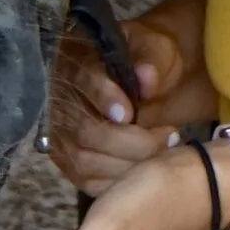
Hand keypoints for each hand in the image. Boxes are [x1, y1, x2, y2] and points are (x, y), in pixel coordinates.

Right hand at [46, 0, 217, 195]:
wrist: (157, 82)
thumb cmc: (155, 60)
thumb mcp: (160, 47)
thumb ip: (152, 58)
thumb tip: (145, 77)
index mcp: (77, 57)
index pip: (81, 79)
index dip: (102, 97)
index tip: (129, 113)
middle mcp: (60, 96)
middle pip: (83, 130)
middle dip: (130, 141)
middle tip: (169, 136)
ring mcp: (62, 132)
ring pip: (85, 161)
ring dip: (130, 164)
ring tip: (163, 151)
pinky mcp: (72, 161)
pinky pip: (89, 182)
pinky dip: (121, 180)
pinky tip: (148, 169)